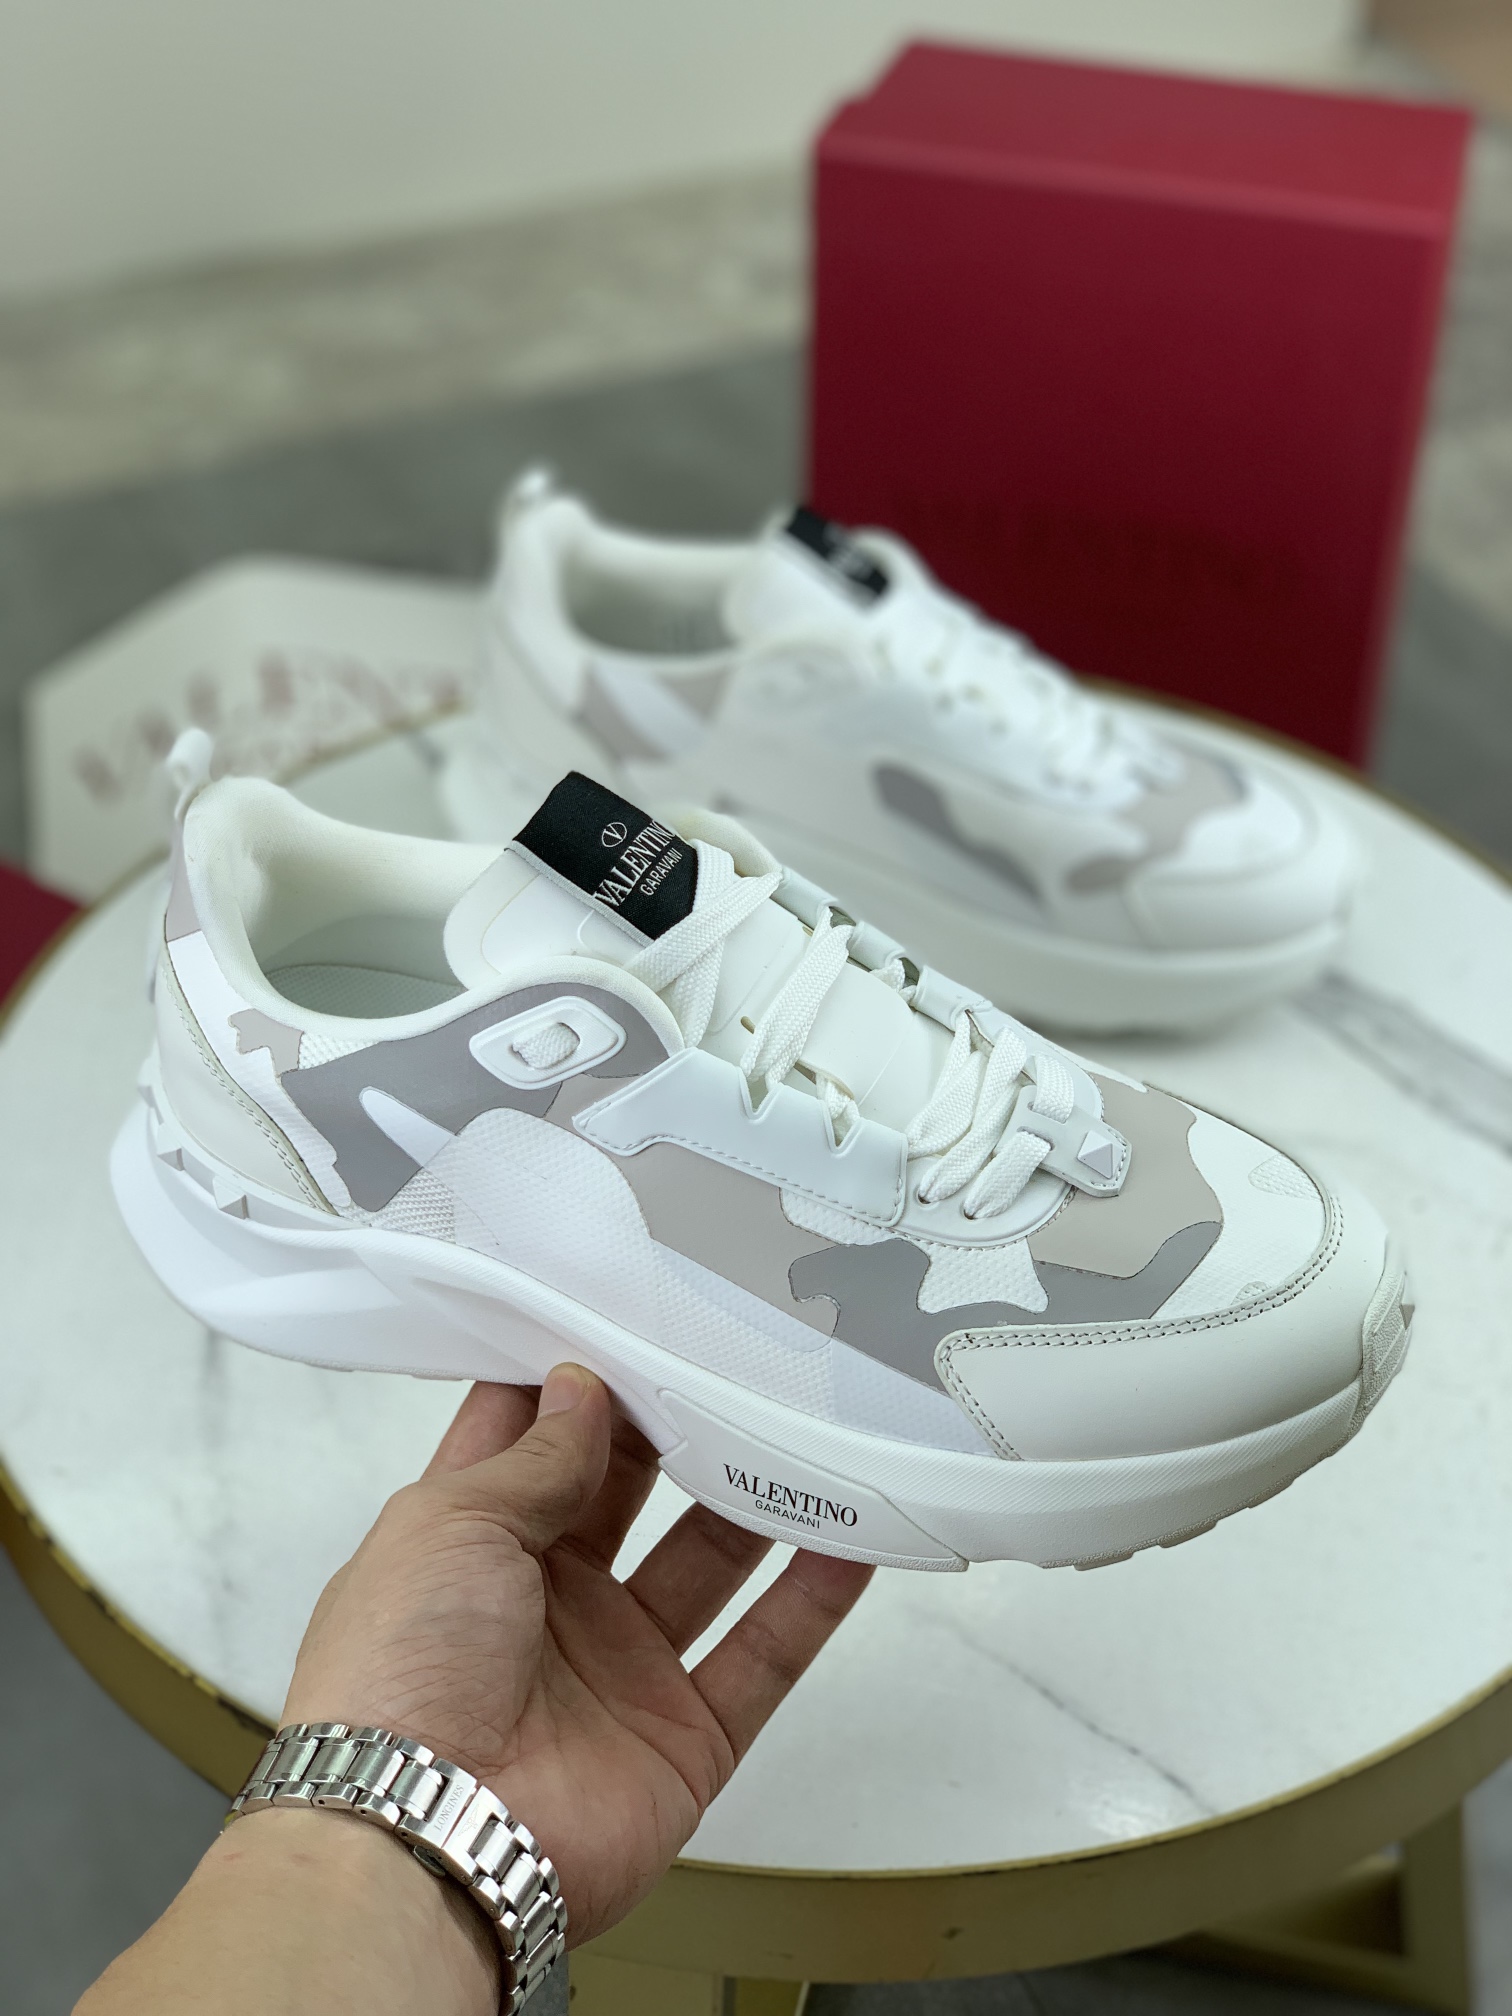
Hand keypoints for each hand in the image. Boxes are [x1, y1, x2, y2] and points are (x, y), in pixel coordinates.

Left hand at [283, 1364, 872, 1946]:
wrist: (427, 1839)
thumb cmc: (397, 1674)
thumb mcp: (449, 1523)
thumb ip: (535, 1456)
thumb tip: (581, 1387)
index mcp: (471, 1542)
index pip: (531, 1440)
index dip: (576, 1379)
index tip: (630, 1315)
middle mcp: (546, 1601)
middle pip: (631, 1492)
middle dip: (675, 1427)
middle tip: (730, 1360)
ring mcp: (618, 1669)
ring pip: (709, 1564)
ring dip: (755, 1500)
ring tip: (805, 1428)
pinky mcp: (682, 1736)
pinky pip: (762, 1656)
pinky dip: (812, 1601)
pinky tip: (852, 1540)